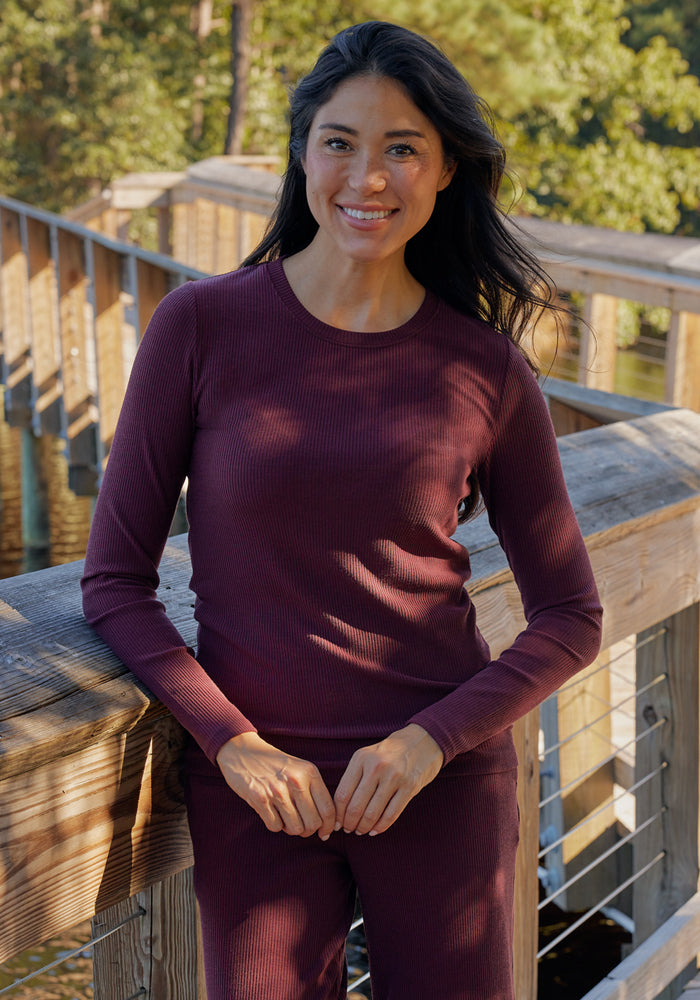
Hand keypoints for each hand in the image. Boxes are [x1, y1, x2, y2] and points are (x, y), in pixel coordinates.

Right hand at [216, 732, 335, 838]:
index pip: (328, 809)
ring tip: (285, 818)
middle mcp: (296, 781)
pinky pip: (275, 827)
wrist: (243, 752)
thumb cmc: (275, 765)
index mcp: (309, 772)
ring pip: (295, 828)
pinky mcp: (260, 798)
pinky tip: (271, 813)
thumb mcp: (299, 769)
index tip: (324, 833)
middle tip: (302, 827)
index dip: (328, 826)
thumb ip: (313, 790)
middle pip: (313, 823)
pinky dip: (275, 825)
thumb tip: (327, 823)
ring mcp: (277, 790)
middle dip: (308, 830)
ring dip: (291, 829)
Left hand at [333, 724, 443, 836]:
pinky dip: (381, 827)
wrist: (423, 741)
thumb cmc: (390, 752)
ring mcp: (394, 777)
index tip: (336, 823)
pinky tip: (375, 830)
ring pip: (372, 813)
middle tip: (349, 830)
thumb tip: (340, 809)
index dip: (338, 814)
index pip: (343, 794)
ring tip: (361, 831)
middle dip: (349, 824)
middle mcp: (376, 766)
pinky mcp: (410, 786)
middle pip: (355, 806)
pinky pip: (391, 814)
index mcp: (361, 758)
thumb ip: (355, 777)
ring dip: (364, 827)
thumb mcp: (368, 755)